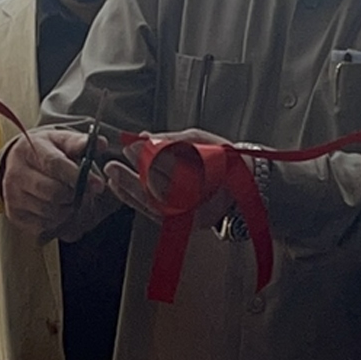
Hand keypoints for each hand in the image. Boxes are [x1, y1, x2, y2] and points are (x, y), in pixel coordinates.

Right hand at [0, 129, 105, 238]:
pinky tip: (60, 206)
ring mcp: (12, 195)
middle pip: (52, 191)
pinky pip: (42, 223)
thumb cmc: (47, 150)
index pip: (54, 164)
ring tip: (73, 197)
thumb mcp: (61, 139)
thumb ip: (81, 142)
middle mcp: (16, 173)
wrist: (19, 161)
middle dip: (75, 193)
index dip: (78, 176)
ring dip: (68, 207)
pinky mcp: (14, 213)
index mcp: (28, 150)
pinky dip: (57, 219)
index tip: (97, 185)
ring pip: (48, 209)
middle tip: (85, 191)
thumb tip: (101, 143)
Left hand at [105, 129, 235, 228]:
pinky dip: (136, 201)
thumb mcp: (201, 140)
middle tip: (114, 164)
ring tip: (114, 176)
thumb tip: (146, 137)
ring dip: (128, 190)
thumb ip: (172, 140)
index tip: (131, 145)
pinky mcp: (183, 222)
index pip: (169, 166)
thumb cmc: (224, 158)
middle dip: (131, 175)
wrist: (246, 182)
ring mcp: (189, 213)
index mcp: (204, 176)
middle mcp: (197, 199)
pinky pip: (154, 213)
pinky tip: (123, 191)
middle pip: (156, 188)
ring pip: (152, 204)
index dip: (146, 155)